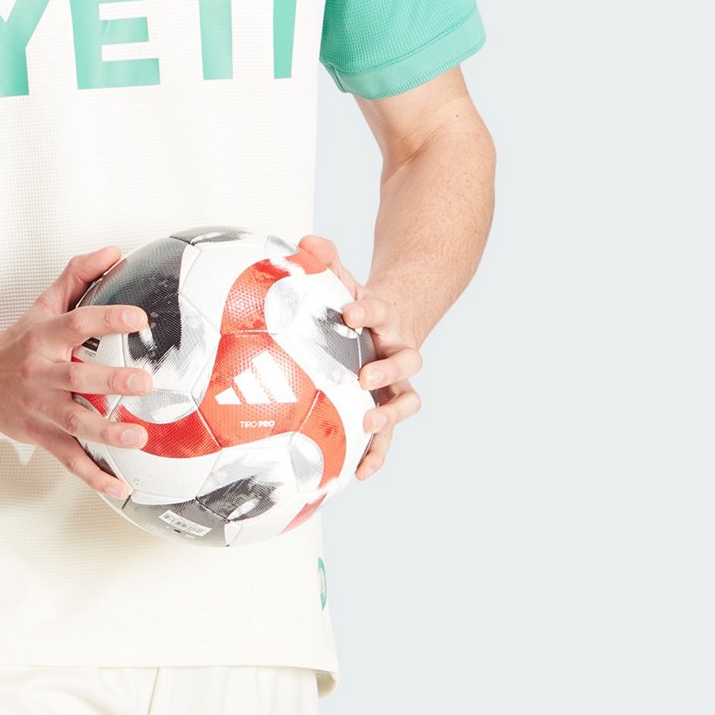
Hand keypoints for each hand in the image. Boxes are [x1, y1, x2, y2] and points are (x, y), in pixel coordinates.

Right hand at [0, 245, 152, 500]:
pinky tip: (121, 485)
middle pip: (76, 379)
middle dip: (110, 382)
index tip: (138, 317)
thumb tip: (114, 253)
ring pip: (74, 424)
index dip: (106, 319)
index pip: (75, 324)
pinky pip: (70, 460)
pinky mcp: (42, 437)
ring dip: (107, 432)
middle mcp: (41, 375)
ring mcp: (41, 410)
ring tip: (137, 436)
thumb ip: (78, 275)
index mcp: (43, 339)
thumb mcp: (43, 304)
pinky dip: (95, 476)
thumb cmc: (18, 342)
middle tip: (144, 382)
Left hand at [296, 233, 422, 479]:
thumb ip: (327, 260)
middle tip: (364, 375)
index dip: (367, 310)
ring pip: (406, 401)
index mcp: (384, 320)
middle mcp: (397, 352)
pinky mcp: (388, 406)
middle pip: (407, 361)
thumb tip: (306, 241)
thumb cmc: (360, 305)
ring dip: (390, 414)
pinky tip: (360, 473)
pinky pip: (388, 434)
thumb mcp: (345, 280)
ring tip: (369, 422)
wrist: (398, 319)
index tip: (350, 311)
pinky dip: (378, 453)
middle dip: (387, 369)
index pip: (379, 311)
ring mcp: (396, 383)